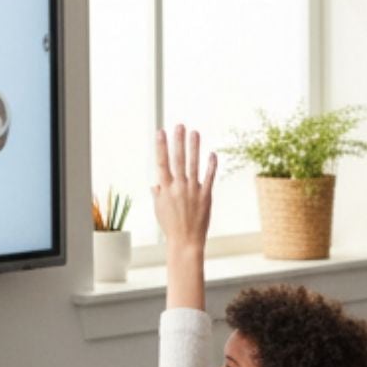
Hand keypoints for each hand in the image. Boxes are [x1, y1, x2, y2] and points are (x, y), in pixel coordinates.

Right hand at [152, 125, 215, 252]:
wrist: (186, 241)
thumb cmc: (171, 226)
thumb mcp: (159, 210)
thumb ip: (158, 194)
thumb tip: (155, 185)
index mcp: (165, 189)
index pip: (162, 163)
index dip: (161, 147)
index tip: (161, 132)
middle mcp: (179, 187)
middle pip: (178, 159)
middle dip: (178, 141)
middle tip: (179, 125)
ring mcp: (193, 190)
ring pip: (193, 164)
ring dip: (194, 147)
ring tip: (195, 132)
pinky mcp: (206, 196)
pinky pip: (209, 178)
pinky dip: (211, 165)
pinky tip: (212, 154)